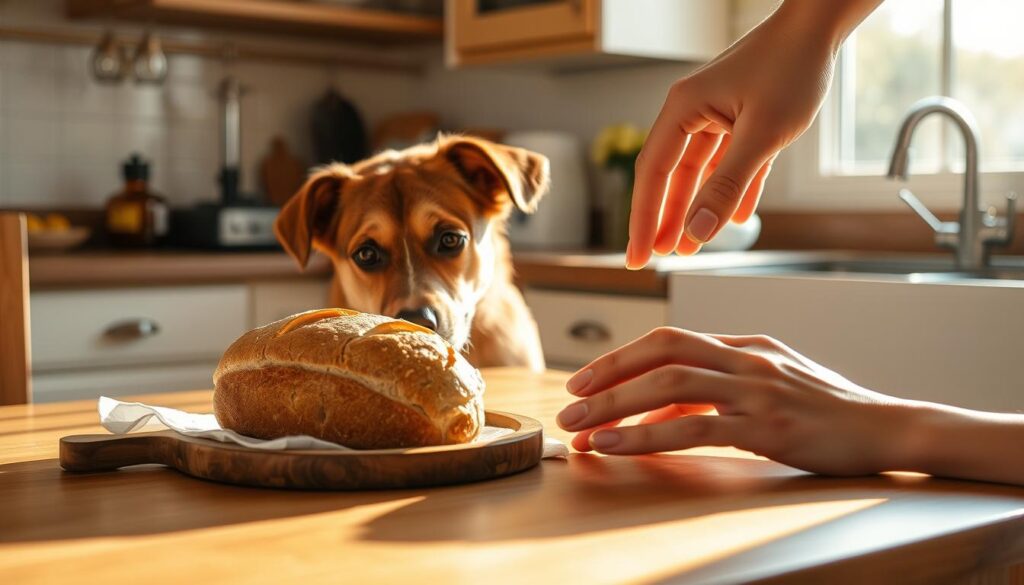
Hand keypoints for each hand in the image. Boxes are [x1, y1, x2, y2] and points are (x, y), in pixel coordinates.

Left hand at [556, 328, 914, 475]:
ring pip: (670, 385)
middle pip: (661, 351)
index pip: (669, 340)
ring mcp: (757, 389)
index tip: (587, 379)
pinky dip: (647, 435)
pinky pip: (694, 427)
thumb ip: (714, 389)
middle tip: (570, 398)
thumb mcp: (767, 384)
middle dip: (609, 373)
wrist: (887, 427)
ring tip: (580, 426)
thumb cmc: (824, 409)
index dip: (622, 358)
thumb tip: (655, 410)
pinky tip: (616, 445)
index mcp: (743, 345)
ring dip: (616, 405)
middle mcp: (745, 358)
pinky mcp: (767, 425)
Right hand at [626, 1, 879, 267]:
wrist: (820, 28)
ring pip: (700, 173)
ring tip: (689, 247)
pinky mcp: (742, 117)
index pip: (653, 174)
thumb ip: (728, 185)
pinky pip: (730, 162)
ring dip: (696, 209)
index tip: (637, 254)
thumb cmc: (791, 67)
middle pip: (670, 176)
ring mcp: (717, 114)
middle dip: (664, 219)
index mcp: (684, 109)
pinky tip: (733, 218)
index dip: (643, 218)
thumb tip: (699, 230)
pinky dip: (731, 189)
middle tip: (654, 258)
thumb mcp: (761, 135)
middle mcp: (693, 111)